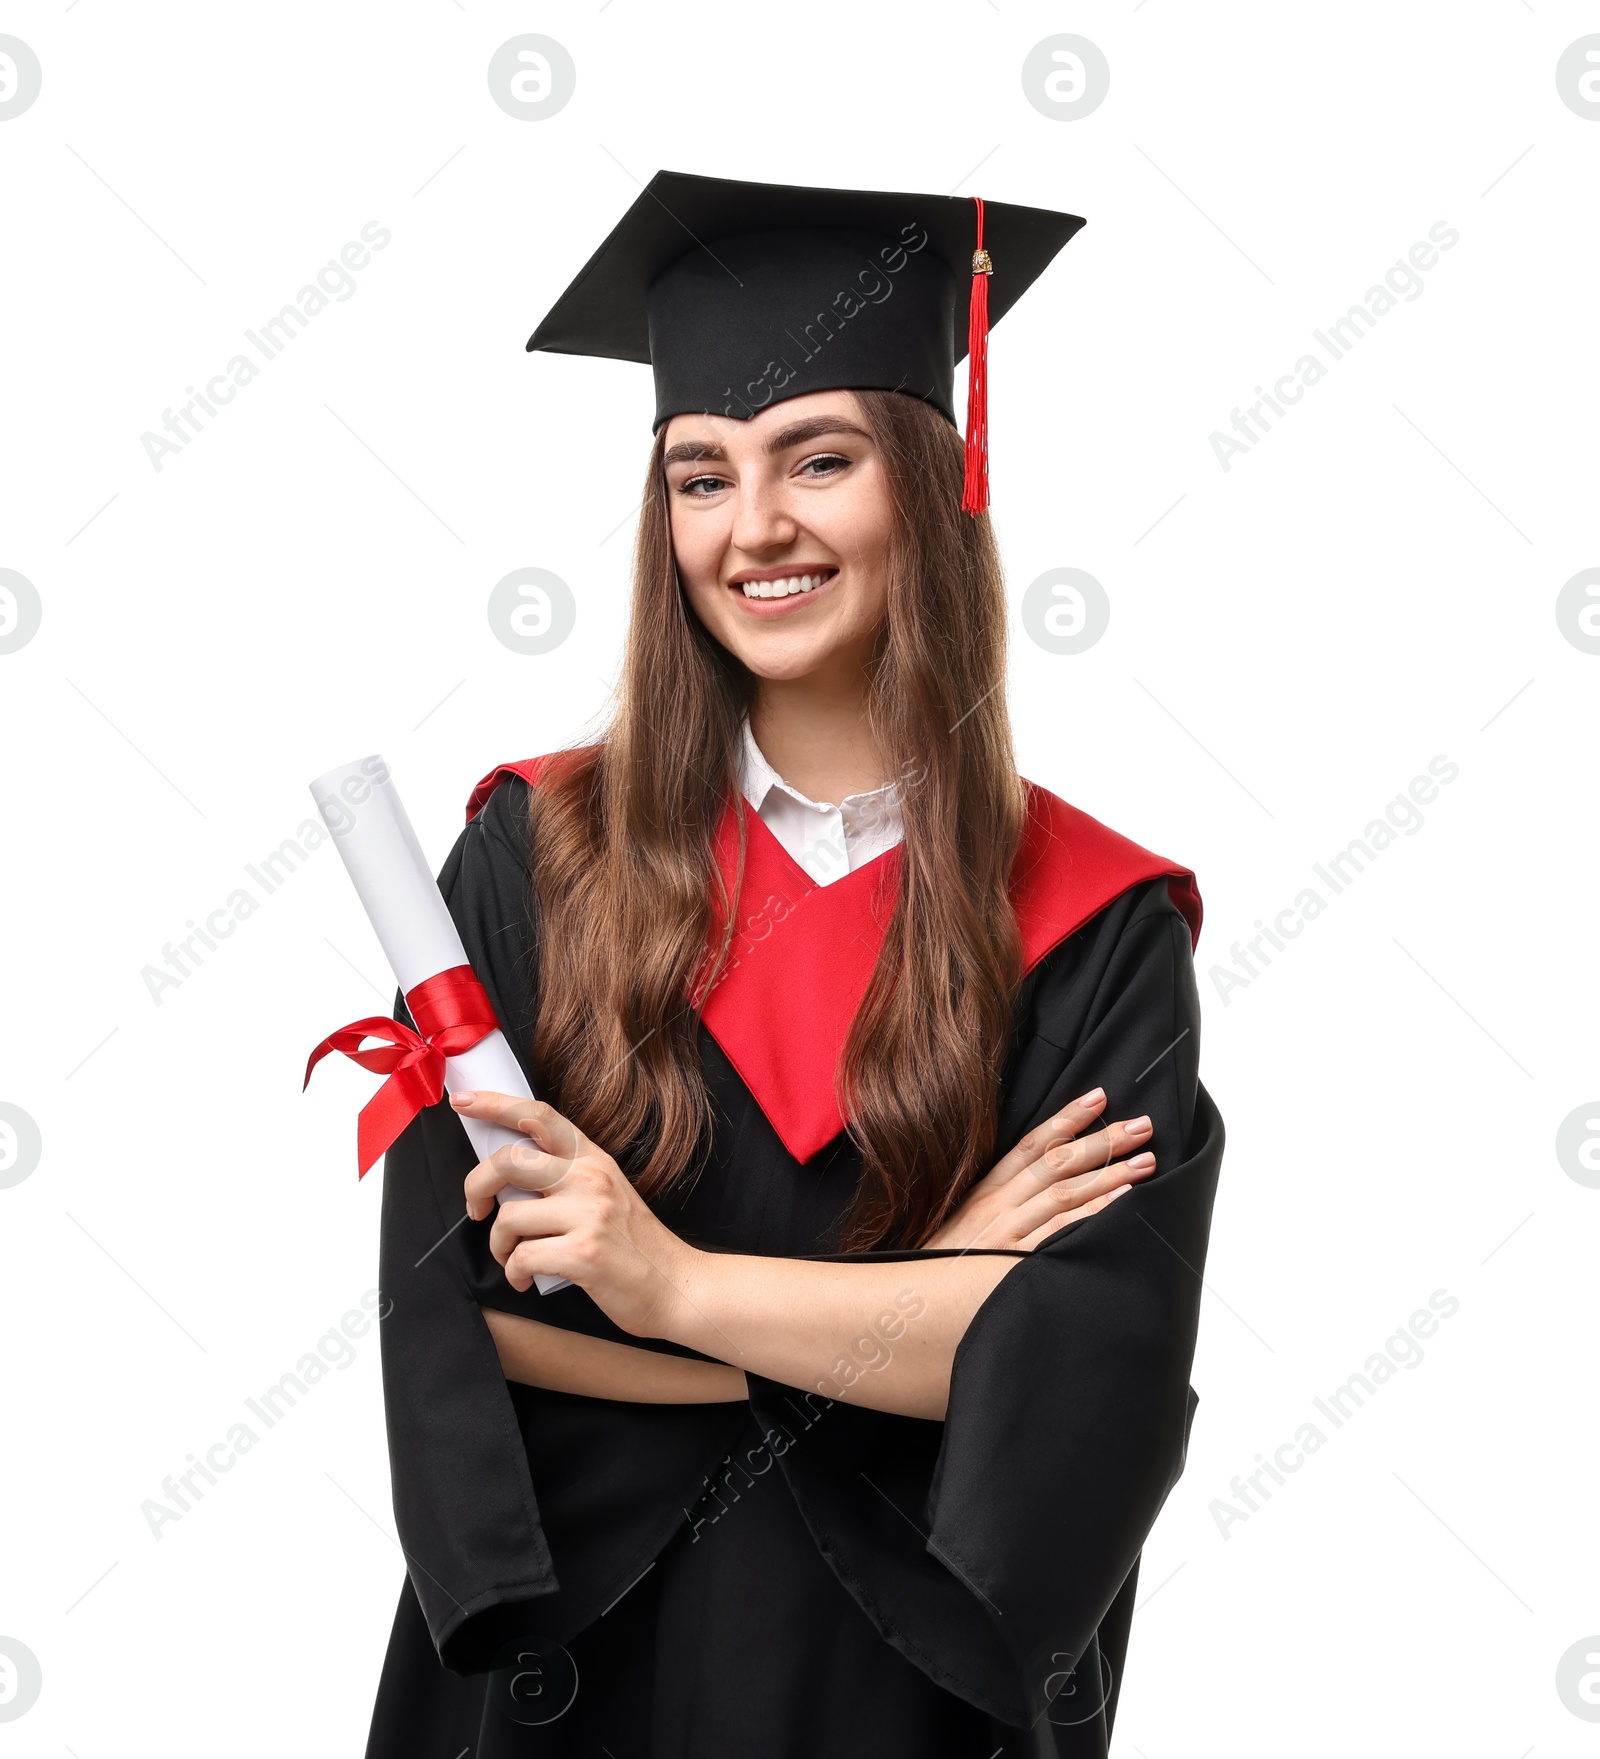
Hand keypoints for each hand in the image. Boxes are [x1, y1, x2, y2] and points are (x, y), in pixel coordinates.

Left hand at [451, 1090, 699, 1339]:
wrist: (678, 1287)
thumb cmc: (635, 1246)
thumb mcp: (606, 1195)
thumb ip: (565, 1179)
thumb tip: (507, 1179)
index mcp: (593, 1159)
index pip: (539, 1116)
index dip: (496, 1104)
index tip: (464, 1102)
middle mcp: (591, 1179)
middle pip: (509, 1161)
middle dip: (475, 1186)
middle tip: (474, 1209)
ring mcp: (589, 1215)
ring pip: (508, 1217)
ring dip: (499, 1245)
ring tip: (512, 1258)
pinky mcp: (584, 1254)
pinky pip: (522, 1258)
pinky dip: (514, 1273)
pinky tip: (527, 1279)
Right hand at [922, 1087, 1155, 1251]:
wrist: (912, 1305)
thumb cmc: (942, 1269)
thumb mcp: (961, 1227)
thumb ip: (996, 1206)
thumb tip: (1038, 1186)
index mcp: (985, 1193)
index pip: (1031, 1145)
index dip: (1067, 1118)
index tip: (1098, 1098)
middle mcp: (997, 1206)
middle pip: (1057, 1162)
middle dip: (1102, 1140)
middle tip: (1142, 1124)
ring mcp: (1007, 1233)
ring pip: (1065, 1192)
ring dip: (1109, 1173)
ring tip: (1146, 1160)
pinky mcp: (1015, 1262)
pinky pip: (1061, 1232)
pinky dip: (1093, 1213)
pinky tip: (1122, 1200)